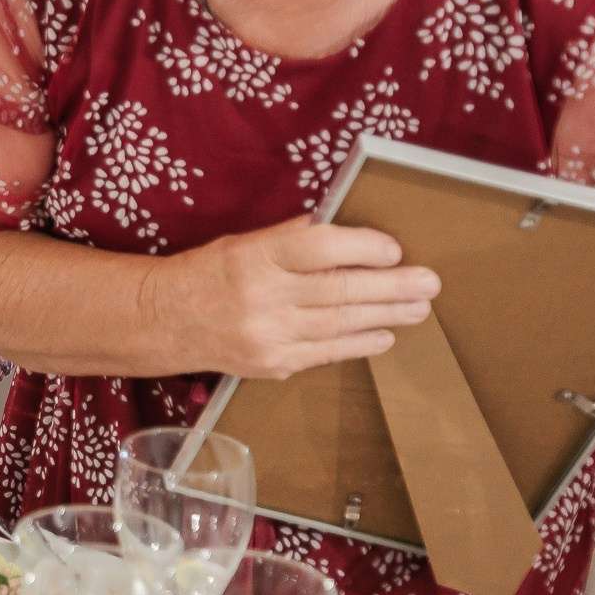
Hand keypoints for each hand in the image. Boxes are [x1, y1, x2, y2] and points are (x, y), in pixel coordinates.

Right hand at [147, 215, 438, 379]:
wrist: (166, 320)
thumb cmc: (209, 273)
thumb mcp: (244, 242)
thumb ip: (292, 238)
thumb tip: (344, 230)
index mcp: (254, 256)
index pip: (319, 247)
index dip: (362, 246)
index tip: (393, 248)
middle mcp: (262, 296)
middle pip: (340, 290)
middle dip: (392, 287)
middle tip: (429, 282)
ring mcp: (268, 335)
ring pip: (341, 324)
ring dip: (386, 315)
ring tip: (418, 308)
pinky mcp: (272, 364)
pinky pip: (326, 353)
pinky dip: (360, 344)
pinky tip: (384, 335)